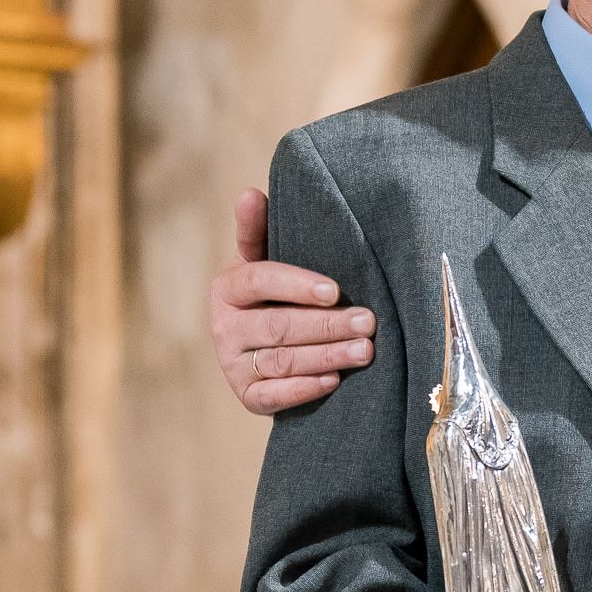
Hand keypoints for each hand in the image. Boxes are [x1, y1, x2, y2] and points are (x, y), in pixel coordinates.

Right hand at [212, 187, 376, 414]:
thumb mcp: (264, 259)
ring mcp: (232, 364)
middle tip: (368, 322)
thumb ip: (259, 230)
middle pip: (277, 326)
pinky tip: (334, 381)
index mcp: (228, 287)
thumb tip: (249, 193)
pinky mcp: (246, 396)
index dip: (297, 285)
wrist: (259, 346)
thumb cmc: (274, 293)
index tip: (335, 290)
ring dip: (326, 357)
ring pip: (282, 361)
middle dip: (326, 325)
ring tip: (365, 350)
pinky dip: (303, 390)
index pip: (260, 281)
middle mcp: (223, 327)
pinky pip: (272, 397)